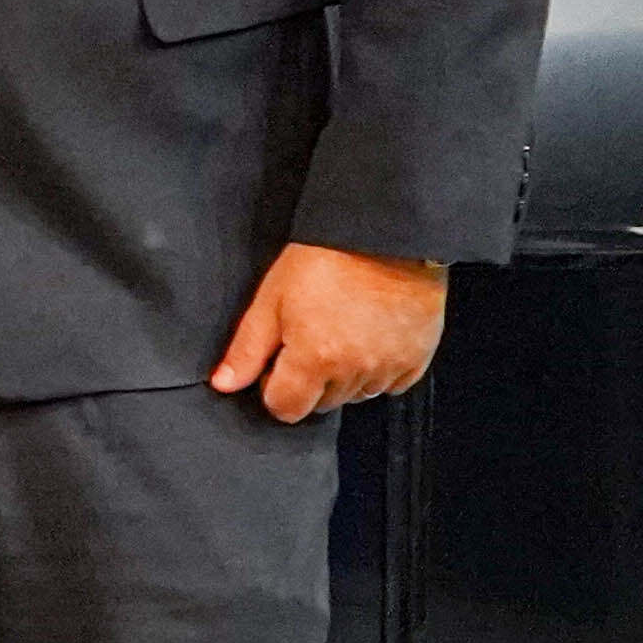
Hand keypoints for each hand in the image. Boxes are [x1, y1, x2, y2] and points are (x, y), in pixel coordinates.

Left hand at [212, 242, 446, 422]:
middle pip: (322, 403)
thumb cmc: (325, 258)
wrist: (383, 233)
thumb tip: (224, 384)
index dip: (274, 388)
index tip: (277, 363)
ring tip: (342, 333)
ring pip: (358, 395)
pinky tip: (370, 338)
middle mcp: (355, 369)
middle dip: (309, 381)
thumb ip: (247, 350)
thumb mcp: (271, 299)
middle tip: (310, 338)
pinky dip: (379, 370)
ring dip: (345, 376)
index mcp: (315, 359)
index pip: (286, 409)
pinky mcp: (418, 357)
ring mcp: (390, 365)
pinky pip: (393, 384)